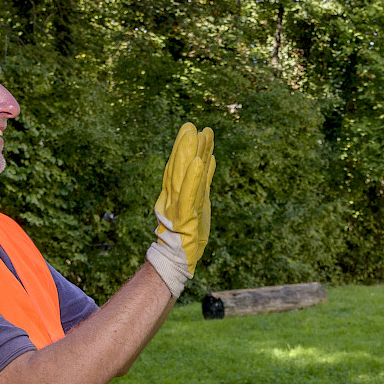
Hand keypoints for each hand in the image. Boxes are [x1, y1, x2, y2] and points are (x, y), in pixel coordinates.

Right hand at [146, 123, 215, 297]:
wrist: (180, 259)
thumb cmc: (189, 232)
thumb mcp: (200, 201)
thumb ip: (203, 180)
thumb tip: (209, 158)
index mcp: (178, 193)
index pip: (183, 167)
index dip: (188, 148)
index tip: (196, 129)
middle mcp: (175, 196)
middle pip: (180, 167)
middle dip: (186, 146)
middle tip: (192, 125)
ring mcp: (178, 206)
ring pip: (183, 175)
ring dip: (188, 155)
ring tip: (194, 135)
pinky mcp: (185, 217)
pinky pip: (190, 194)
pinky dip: (194, 178)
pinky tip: (200, 163)